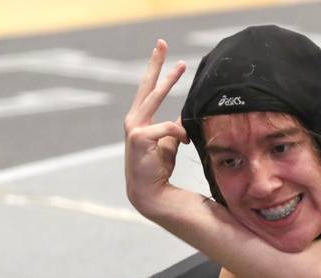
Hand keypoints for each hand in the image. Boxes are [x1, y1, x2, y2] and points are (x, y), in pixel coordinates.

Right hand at [124, 39, 188, 218]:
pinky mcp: (139, 138)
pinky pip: (166, 127)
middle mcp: (134, 120)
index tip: (166, 52)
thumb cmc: (158, 167)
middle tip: (162, 42)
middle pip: (146, 86)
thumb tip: (185, 115)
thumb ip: (174, 127)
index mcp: (140, 120)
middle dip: (155, 64)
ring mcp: (134, 128)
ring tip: (182, 66)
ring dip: (168, 81)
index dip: (157, 71)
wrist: (150, 191)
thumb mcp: (169, 143)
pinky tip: (186, 139)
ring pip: (154, 98)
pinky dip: (179, 131)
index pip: (149, 91)